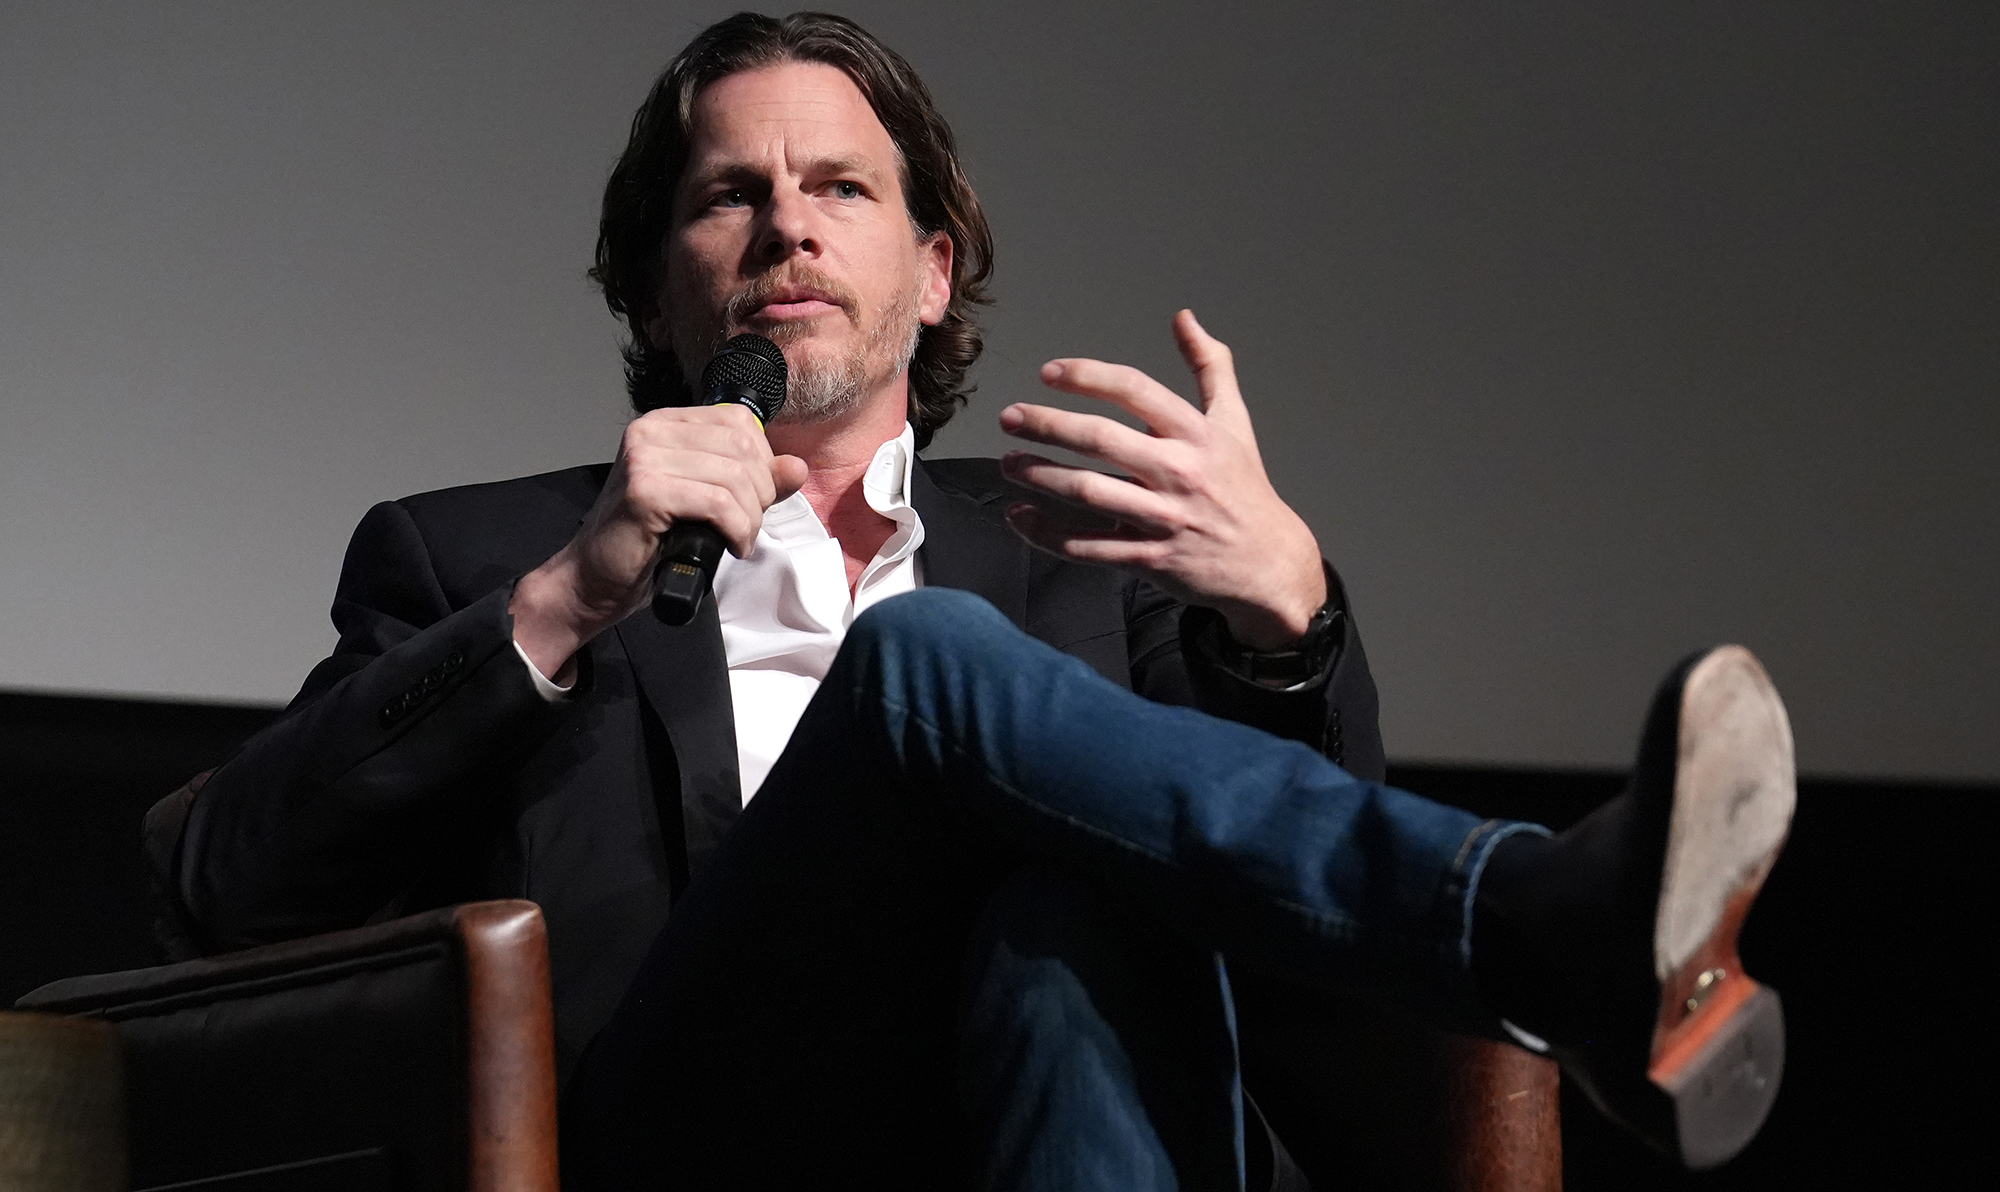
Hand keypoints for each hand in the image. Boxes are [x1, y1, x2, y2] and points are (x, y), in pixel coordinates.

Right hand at [510, 405, 808, 679]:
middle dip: (760, 493)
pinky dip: (736, 530)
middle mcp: (650, 431)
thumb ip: (753, 482)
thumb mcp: (708, 505)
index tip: (752, 498)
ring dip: (750, 518)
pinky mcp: (645, 491)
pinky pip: (718, 503)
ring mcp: (644, 458)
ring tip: (737, 540)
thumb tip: (797, 468)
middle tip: (745, 526)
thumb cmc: (648, 544)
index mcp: (664, 424)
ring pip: (735, 477)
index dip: (762, 462)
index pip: (740, 421)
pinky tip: (729, 547)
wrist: (594, 580)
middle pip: (743, 447)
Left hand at [999, 309, 1325, 651]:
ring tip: (1008, 463)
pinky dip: (1047, 533)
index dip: (1087, 376)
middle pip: (1101, 439)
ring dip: (1040, 474)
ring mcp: (1164, 517)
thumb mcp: (1235, 422)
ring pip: (1088, 492)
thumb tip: (1185, 318)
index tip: (1049, 373)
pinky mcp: (1151, 559)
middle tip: (1009, 417)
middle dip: (1047, 424)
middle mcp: (1180, 472)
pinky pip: (1088, 546)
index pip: (1134, 390)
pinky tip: (1019, 517)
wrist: (1269, 564)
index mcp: (1196, 434)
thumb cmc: (1244, 488)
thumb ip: (1210, 366)